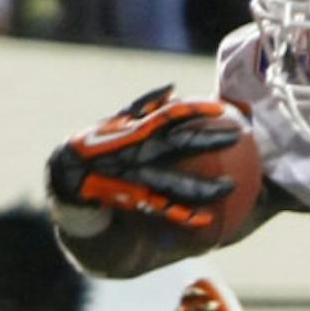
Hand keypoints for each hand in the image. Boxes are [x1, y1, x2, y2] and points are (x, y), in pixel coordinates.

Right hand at [46, 85, 239, 228]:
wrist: (69, 177)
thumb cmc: (101, 146)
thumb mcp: (119, 122)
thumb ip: (145, 104)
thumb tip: (173, 88)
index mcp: (137, 131)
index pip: (171, 114)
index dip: (196, 109)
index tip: (223, 106)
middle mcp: (138, 152)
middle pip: (180, 144)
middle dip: (209, 140)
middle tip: (239, 136)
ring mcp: (136, 177)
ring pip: (175, 182)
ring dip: (203, 186)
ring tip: (231, 188)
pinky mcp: (132, 199)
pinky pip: (162, 210)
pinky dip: (183, 216)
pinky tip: (206, 222)